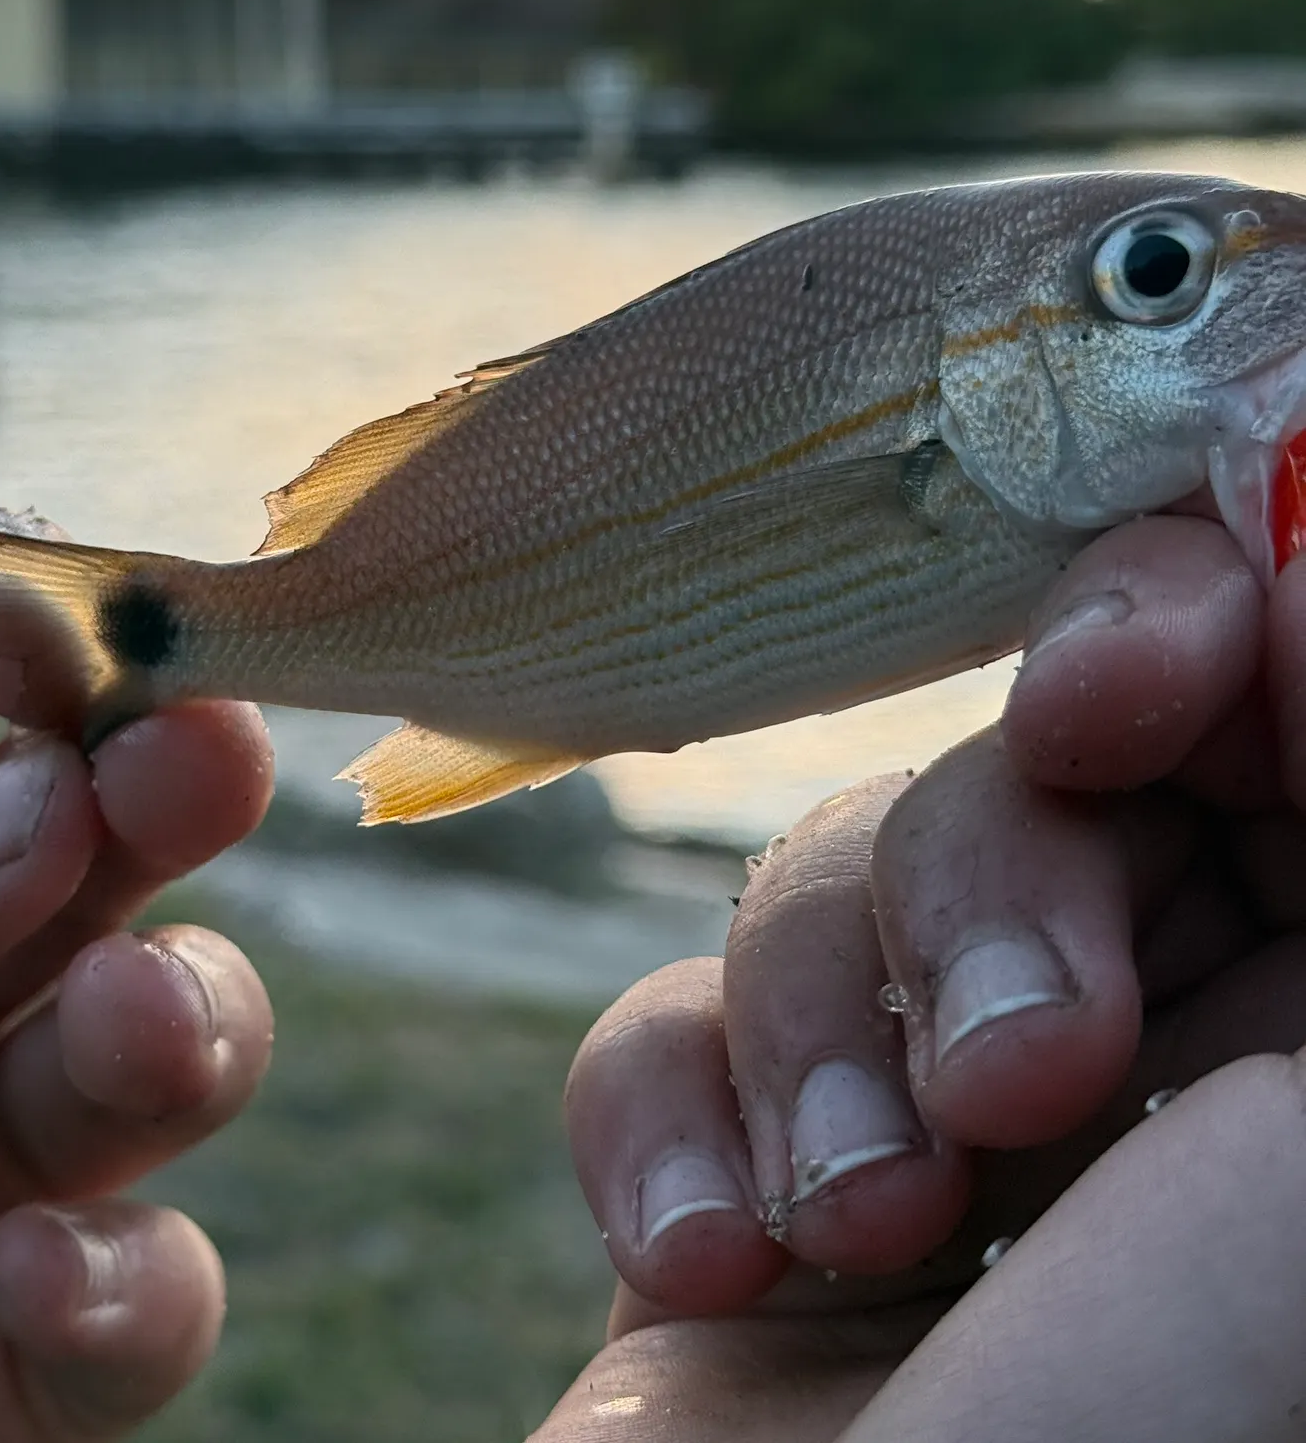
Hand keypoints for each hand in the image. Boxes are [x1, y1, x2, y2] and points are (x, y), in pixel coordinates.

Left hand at [0, 552, 274, 1440]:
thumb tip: (47, 809)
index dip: (20, 619)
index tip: (106, 636)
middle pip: (84, 835)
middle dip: (165, 784)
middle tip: (203, 764)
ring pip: (160, 1046)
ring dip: (188, 1018)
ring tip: (132, 1018)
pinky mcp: (14, 1351)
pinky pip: (143, 1301)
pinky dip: (129, 1282)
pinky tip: (35, 1273)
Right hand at [538, 516, 1305, 1442]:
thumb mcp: (1305, 1175)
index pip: (1255, 723)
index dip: (1179, 643)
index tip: (1120, 685)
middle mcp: (1131, 1060)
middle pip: (1022, 789)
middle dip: (987, 883)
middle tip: (1015, 1084)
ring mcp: (911, 1110)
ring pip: (830, 884)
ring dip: (816, 1027)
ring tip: (851, 1231)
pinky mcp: (733, 1159)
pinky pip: (667, 1019)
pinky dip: (666, 1113)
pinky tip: (704, 1264)